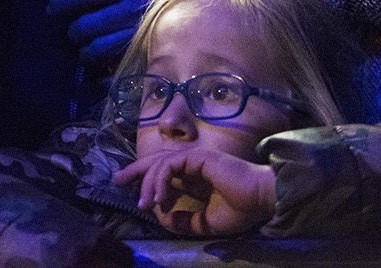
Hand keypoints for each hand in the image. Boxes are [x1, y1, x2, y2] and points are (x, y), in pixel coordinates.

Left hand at [46, 0, 168, 66]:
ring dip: (85, 53)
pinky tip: (102, 72)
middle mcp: (130, 10)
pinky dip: (105, 75)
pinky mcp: (150, 53)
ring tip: (85, 51)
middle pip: (85, 27)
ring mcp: (140, 34)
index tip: (53, 9)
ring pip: (97, 51)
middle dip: (72, 33)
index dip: (61, 2)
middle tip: (72, 32)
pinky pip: (118, 71)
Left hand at [114, 146, 276, 236]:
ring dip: (148, 183)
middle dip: (135, 170)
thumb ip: (183, 221)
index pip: (163, 173)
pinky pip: (170, 165)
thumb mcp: (205, 222)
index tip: (134, 194)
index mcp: (194, 178)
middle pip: (156, 162)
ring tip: (145, 203)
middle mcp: (191, 166)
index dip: (146, 180)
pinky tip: (159, 198)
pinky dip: (160, 180)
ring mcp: (194, 159)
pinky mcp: (197, 157)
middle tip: (118, 180)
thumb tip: (160, 217)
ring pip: (160, 164)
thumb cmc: (241, 211)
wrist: (262, 202)